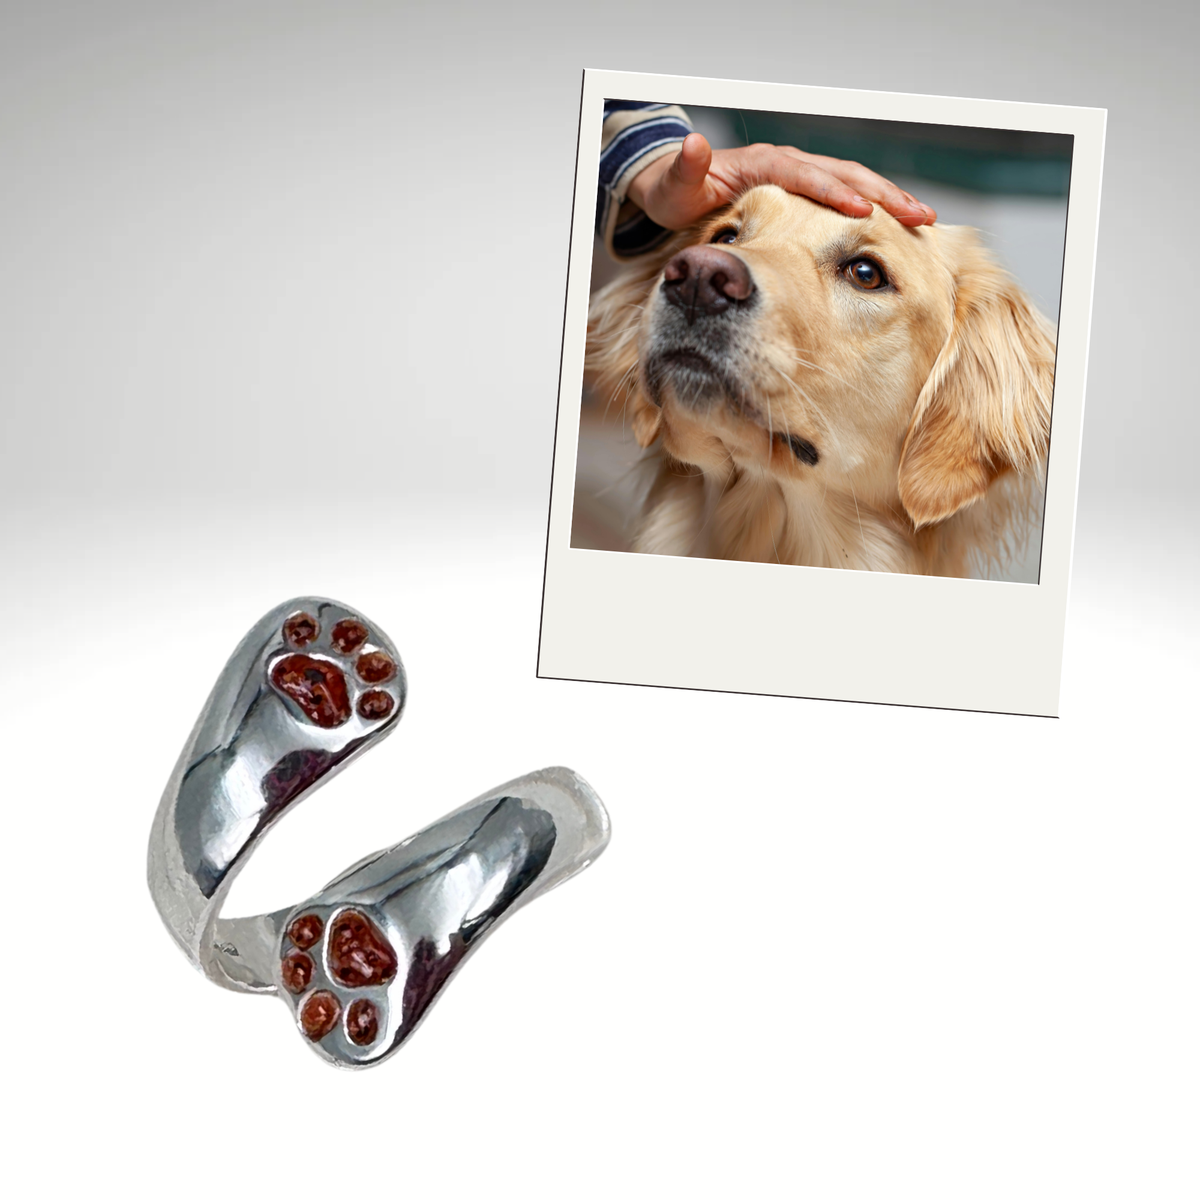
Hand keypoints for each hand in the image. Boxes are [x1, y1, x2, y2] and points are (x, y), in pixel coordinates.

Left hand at [625, 133, 936, 228]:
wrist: (675, 187)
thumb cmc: (675, 192)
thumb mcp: (675, 185)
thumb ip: (686, 169)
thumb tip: (692, 145)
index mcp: (763, 164)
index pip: (808, 176)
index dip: (835, 192)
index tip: (862, 211)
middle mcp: (786, 164)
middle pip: (843, 174)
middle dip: (882, 194)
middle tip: (917, 216)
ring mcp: (797, 176)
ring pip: (851, 183)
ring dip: (887, 200)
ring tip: (920, 220)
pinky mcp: (801, 191)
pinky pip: (843, 196)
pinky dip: (872, 207)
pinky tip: (894, 226)